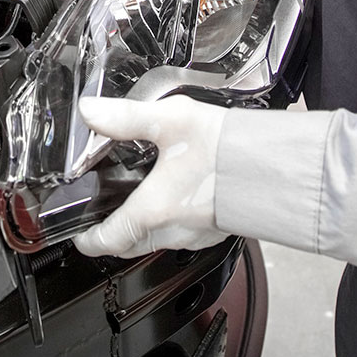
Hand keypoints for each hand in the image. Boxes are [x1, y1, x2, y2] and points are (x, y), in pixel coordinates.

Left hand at [72, 95, 229, 257]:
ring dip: (142, 229)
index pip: (106, 241)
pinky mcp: (216, 230)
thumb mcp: (169, 121)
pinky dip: (171, 223)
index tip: (79, 235)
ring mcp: (196, 235)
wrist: (276, 166)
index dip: (87, 240)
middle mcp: (172, 231)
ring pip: (157, 242)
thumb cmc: (227, 150)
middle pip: (129, 246)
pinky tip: (176, 198)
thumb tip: (92, 111)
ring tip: (136, 203)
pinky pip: (184, 236)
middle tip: (103, 218)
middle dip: (113, 235)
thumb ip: (126, 117)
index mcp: (152, 211)